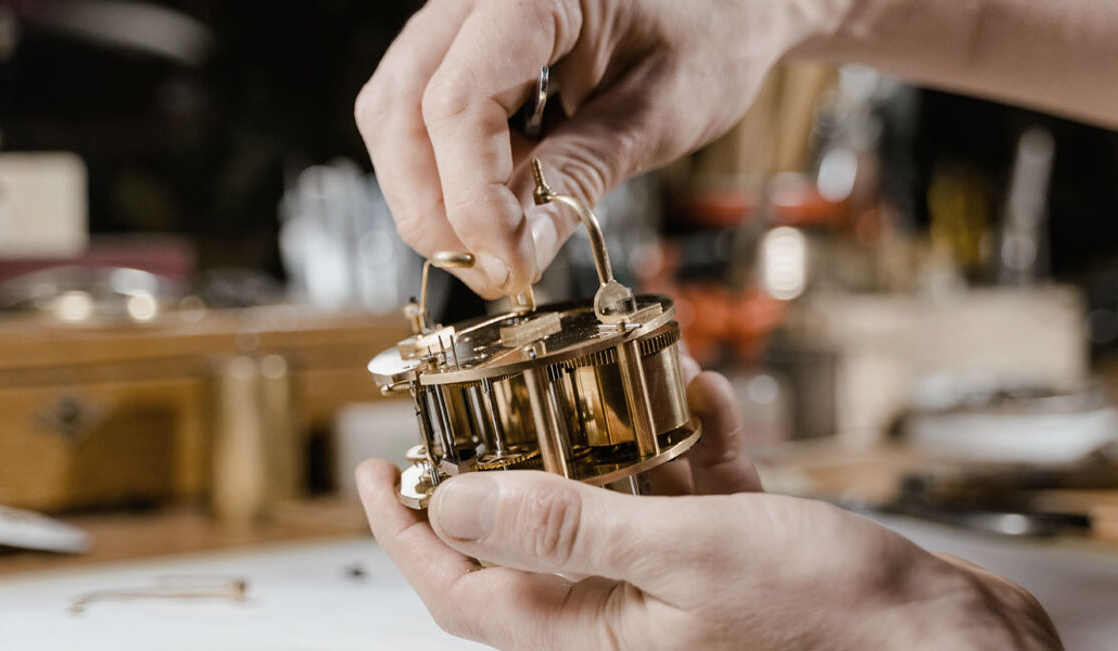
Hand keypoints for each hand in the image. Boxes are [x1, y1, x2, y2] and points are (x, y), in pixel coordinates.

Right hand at [354, 0, 811, 296]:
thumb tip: (518, 254)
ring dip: (429, 198)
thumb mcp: (663, 111)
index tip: (509, 263)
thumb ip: (584, 174)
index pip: (456, 101)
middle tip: (491, 273)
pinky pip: (417, 119)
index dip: (470, 198)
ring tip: (495, 252)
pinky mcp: (459, 53)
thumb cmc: (708, 33)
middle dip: (432, 207)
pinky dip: (444, 178)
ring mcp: (458, 22)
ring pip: (393, 117)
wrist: (724, 3)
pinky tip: (496, 212)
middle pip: (399, 109)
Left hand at [356, 364, 1059, 649]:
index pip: (463, 590)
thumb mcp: (683, 556)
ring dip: (615, 431)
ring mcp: (679, 581)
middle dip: (514, 456)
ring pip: (614, 497)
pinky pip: (689, 487)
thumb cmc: (830, 617)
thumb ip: (567, 527)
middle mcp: (626, 611)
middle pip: (531, 532)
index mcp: (593, 633)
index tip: (377, 468)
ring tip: (616, 370)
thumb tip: (454, 503)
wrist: (946, 636)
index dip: (409, 532)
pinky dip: (694, 438)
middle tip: (496, 391)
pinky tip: (711, 393)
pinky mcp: (733, 554)